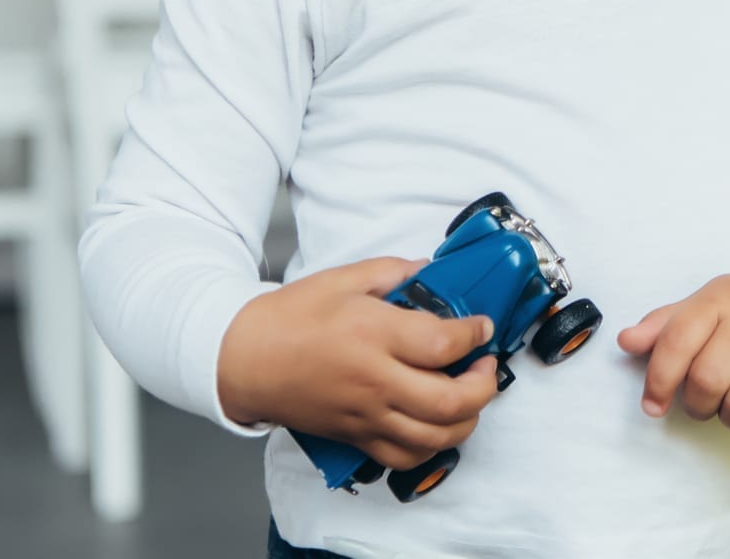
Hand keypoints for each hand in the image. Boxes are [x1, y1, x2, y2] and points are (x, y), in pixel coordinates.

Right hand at [218, 255, 500, 471]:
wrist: (243, 359)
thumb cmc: (289, 318)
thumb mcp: (344, 278)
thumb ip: (395, 272)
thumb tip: (431, 273)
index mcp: (373, 335)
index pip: (443, 344)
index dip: (475, 335)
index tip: (482, 326)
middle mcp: (374, 381)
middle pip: (450, 402)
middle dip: (484, 385)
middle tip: (486, 366)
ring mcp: (365, 415)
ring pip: (434, 437)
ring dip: (466, 420)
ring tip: (469, 396)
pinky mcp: (355, 436)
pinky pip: (404, 456)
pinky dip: (432, 446)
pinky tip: (438, 424)